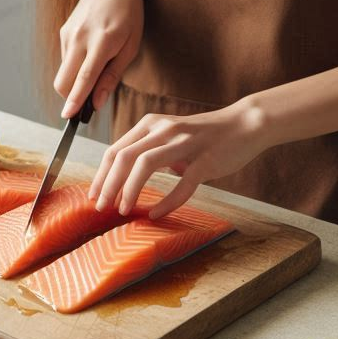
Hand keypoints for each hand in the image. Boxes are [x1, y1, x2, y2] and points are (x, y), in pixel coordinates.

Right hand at [53, 0, 143, 119]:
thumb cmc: (129, 13)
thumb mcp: (131, 45)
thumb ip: (112, 75)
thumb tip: (98, 101)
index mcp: (102, 42)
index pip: (83, 78)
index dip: (75, 100)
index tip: (69, 118)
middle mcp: (80, 38)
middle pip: (63, 81)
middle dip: (71, 97)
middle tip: (88, 102)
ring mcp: (68, 33)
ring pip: (62, 72)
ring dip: (74, 82)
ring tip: (96, 71)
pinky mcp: (63, 31)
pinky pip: (65, 59)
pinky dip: (74, 67)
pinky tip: (90, 56)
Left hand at [88, 100, 266, 219]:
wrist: (244, 125)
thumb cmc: (204, 135)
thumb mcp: (169, 136)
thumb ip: (149, 151)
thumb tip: (125, 179)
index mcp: (150, 124)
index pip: (115, 150)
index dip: (101, 174)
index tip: (93, 195)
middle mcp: (162, 129)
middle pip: (124, 156)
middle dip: (108, 184)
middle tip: (101, 207)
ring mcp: (183, 143)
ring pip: (145, 165)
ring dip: (130, 190)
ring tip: (123, 210)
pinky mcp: (205, 159)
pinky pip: (182, 183)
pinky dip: (167, 201)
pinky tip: (157, 214)